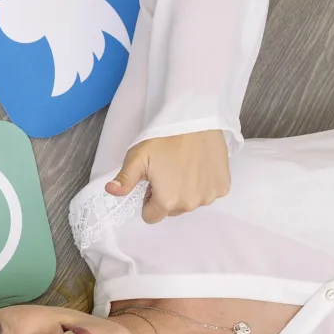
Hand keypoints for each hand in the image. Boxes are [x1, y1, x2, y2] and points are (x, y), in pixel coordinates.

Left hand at [106, 130, 229, 223]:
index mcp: (168, 201)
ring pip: (190, 202)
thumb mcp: (138, 157)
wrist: (196, 116)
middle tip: (169, 171)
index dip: (149, 200)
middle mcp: (190, 203)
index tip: (153, 182)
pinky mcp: (222, 186)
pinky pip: (208, 193)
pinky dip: (203, 184)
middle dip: (168, 196)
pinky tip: (199, 166)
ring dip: (186, 190)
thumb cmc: (164, 137)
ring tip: (184, 166)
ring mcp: (209, 196)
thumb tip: (110, 191)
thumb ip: (125, 179)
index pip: (152, 217)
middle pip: (172, 211)